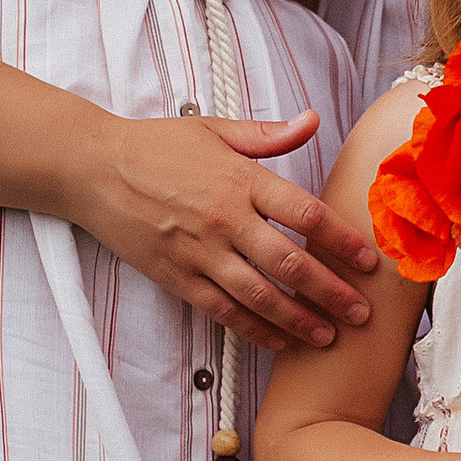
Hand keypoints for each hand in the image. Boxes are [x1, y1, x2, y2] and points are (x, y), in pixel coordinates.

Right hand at [86, 111, 376, 352]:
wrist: (92, 169)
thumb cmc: (155, 145)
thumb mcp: (214, 129)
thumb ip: (268, 134)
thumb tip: (314, 121)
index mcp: (239, 179)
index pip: (304, 215)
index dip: (341, 241)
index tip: (367, 262)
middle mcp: (224, 219)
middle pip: (289, 263)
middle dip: (331, 292)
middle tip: (361, 314)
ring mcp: (199, 252)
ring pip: (259, 296)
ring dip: (298, 320)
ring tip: (327, 337)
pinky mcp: (176, 276)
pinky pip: (222, 310)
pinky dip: (253, 329)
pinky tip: (278, 340)